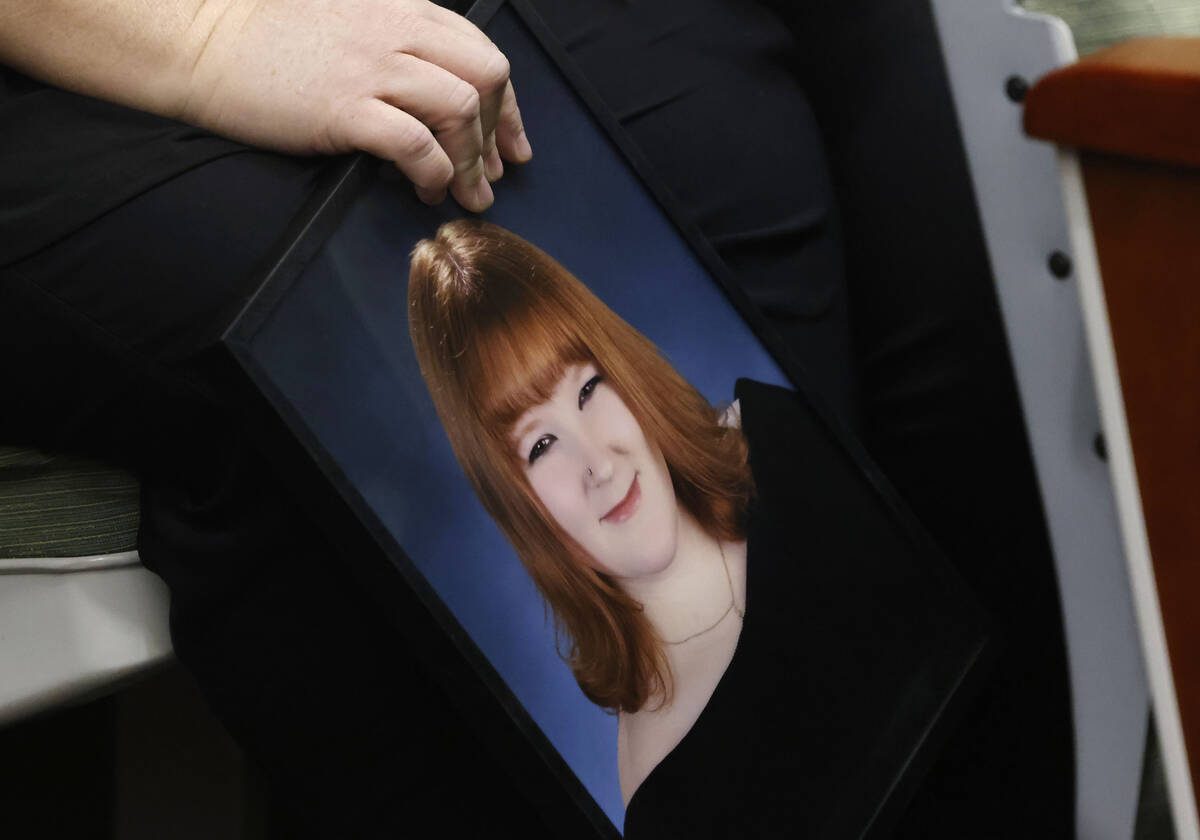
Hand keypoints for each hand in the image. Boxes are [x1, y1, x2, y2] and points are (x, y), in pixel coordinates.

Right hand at [181, 0, 530, 209]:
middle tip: (491, 175)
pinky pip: (416, 145)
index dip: (509, 106)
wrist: (206, 40)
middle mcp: (397, 31)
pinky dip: (435, 173)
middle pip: (487, 76)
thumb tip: (443, 97)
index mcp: (404, 10)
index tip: (512, 145)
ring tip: (465, 194)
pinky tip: (427, 191)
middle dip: (499, 132)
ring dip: (472, 161)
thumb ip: (400, 45)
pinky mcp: (345, 107)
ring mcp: (372, 67)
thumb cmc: (274, 41)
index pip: (483, 52)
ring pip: (460, 109)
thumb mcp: (352, 22)